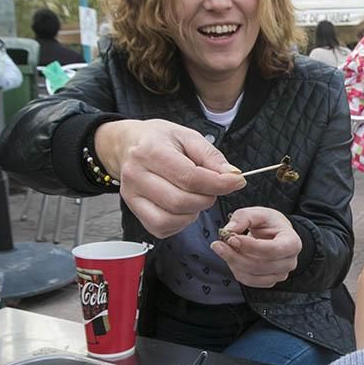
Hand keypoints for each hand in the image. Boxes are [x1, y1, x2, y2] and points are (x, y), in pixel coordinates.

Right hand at [95, 119, 245, 237]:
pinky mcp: (134, 211)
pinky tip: (183, 207)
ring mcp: (132, 196)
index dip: (218, 184)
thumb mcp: (188, 136)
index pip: (189, 177)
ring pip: (169, 219)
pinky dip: (179, 222)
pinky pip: (161, 228)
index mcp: (151, 151)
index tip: (236, 182)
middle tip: (213, 189)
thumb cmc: (159, 140)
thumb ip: (212, 157)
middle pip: (180, 201)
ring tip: (196, 196)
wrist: (127, 144)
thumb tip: (232, 176)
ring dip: (193, 213)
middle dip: (206, 199)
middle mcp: (136, 175)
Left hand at [210, 207, 301, 287]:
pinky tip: (230, 258)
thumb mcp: (257, 213)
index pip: (273, 250)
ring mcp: (281, 274)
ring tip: (222, 249)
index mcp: (292, 242)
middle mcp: (290, 261)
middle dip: (236, 255)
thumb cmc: (268, 223)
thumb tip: (229, 230)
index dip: (250, 246)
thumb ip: (243, 217)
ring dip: (233, 263)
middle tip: (218, 244)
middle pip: (261, 265)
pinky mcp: (269, 281)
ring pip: (253, 275)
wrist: (274, 233)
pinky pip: (249, 281)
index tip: (231, 238)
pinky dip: (236, 270)